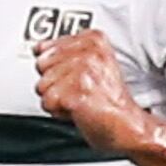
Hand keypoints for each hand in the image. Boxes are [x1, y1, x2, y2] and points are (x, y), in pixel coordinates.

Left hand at [33, 29, 152, 154]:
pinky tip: (77, 110)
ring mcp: (83, 71)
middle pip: (42, 65)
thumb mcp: (94, 64)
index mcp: (93, 40)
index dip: (55, 68)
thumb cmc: (111, 100)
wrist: (127, 126)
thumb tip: (38, 48)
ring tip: (79, 101)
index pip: (46, 47)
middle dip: (54, 83)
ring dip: (57, 99)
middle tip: (77, 91)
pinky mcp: (76, 92)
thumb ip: (65, 52)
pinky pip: (47, 103)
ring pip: (42, 85)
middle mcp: (89, 52)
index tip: (74, 77)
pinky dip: (59, 112)